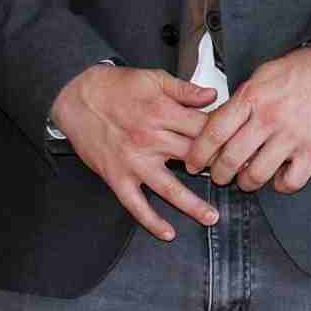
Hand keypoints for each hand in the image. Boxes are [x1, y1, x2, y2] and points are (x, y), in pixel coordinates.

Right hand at [52, 66, 223, 239]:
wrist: (75, 95)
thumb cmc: (114, 86)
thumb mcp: (153, 78)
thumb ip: (184, 89)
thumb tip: (213, 95)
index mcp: (163, 113)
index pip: (205, 129)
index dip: (224, 137)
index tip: (235, 146)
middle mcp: (151, 139)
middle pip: (193, 159)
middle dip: (216, 170)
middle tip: (231, 180)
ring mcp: (134, 161)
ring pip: (169, 188)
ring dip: (193, 205)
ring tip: (212, 217)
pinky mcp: (117, 176)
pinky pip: (136, 204)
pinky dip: (151, 221)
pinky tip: (168, 233)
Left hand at [188, 48, 310, 194]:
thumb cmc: (295, 73)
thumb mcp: (259, 77)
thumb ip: (239, 103)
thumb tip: (215, 127)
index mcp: (251, 98)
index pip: (214, 132)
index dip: (199, 153)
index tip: (193, 164)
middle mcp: (269, 118)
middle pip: (231, 158)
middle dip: (219, 174)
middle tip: (219, 177)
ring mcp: (292, 136)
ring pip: (257, 175)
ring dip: (246, 183)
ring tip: (246, 180)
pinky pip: (291, 181)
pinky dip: (281, 185)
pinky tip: (278, 178)